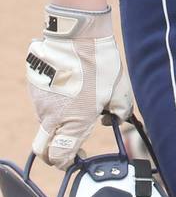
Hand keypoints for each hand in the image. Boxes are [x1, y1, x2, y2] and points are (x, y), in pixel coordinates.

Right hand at [26, 5, 131, 167]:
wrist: (78, 35)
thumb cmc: (101, 63)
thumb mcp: (120, 89)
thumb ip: (121, 110)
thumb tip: (117, 118)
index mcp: (73, 122)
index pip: (60, 157)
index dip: (68, 161)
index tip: (79, 154)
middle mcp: (51, 118)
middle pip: (44, 149)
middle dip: (55, 152)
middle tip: (71, 141)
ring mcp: (39, 103)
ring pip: (45, 123)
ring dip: (59, 121)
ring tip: (80, 99)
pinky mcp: (34, 89)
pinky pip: (43, 103)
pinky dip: (54, 102)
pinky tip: (71, 86)